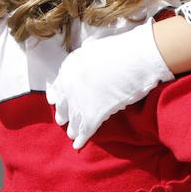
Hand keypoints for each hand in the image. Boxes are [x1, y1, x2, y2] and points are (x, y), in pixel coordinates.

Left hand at [47, 20, 173, 147]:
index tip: (56, 102)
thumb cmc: (122, 49)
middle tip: (63, 121)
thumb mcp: (96, 45)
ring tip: (72, 134)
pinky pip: (84, 131)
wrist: (134, 59)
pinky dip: (82, 139)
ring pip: (72, 120)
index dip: (58, 96)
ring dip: (72, 129)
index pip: (57, 86)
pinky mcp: (93, 114)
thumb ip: (87, 53)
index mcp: (69, 68)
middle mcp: (70, 85)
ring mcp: (80, 101)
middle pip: (63, 106)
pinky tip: (78, 146)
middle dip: (63, 114)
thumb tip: (88, 48)